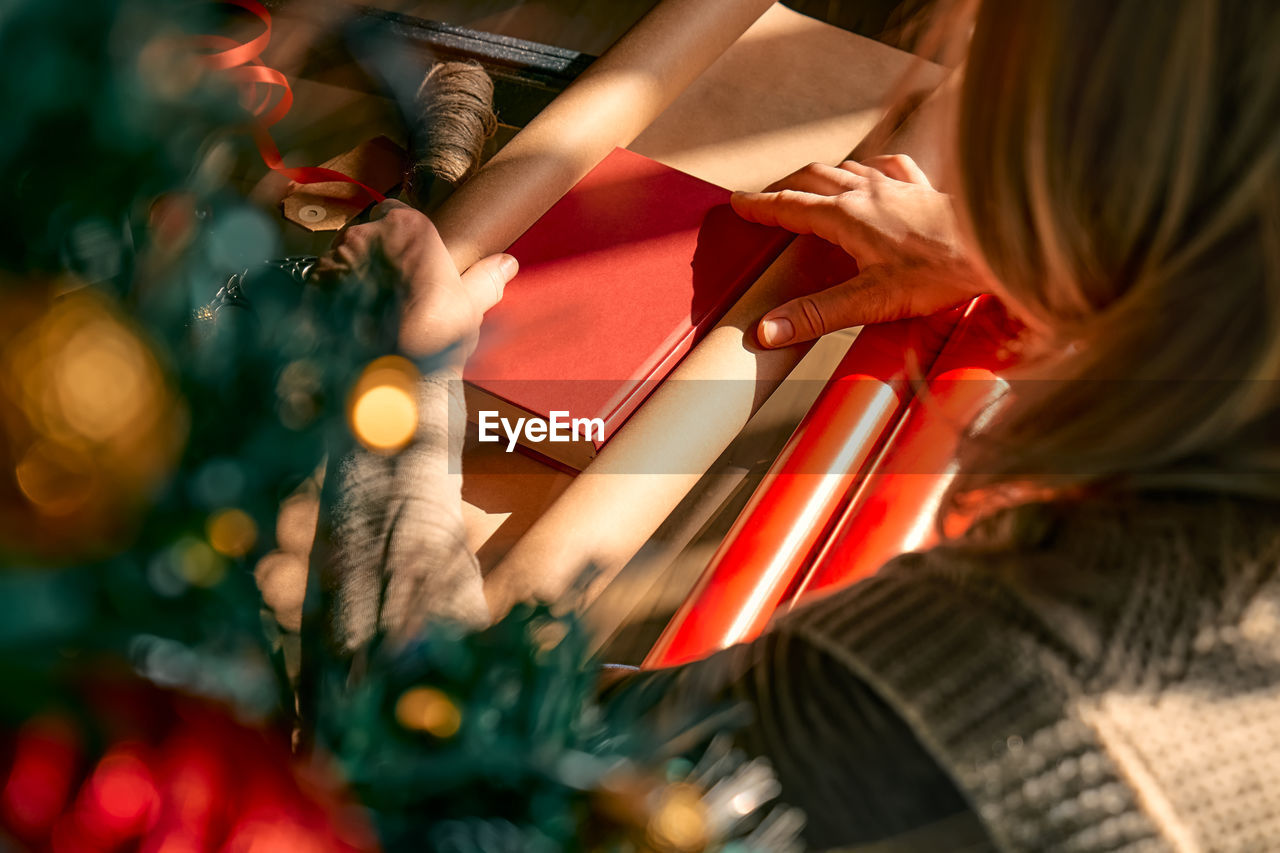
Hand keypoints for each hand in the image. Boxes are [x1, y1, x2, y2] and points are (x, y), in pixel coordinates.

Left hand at [313, 199, 516, 363]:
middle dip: (378, 254)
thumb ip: (485, 279)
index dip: (402, 235)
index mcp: (409, 227)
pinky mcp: (314, 282)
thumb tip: (507, 265)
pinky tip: (352, 317)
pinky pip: (325, 279)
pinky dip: (336, 293)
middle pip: (369, 233)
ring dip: (355, 273)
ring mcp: (336, 256)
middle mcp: (367, 233)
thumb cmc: (430, 336)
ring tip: (373, 307)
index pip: (397, 210)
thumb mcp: (468, 307)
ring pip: (345, 255)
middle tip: (394, 288)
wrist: (383, 373)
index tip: (410, 257)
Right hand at [731, 154, 990, 346]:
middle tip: (765, 198)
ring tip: (807, 187)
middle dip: (783, 187)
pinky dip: (868, 169)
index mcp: (845, 215)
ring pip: (846, 169)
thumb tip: (765, 331)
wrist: (994, 249)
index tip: (737, 203)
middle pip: (812, 177)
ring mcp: (896, 185)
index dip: (759, 205)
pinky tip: (871, 174)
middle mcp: (866, 192)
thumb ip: (815, 314)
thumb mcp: (868, 302)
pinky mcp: (923, 188)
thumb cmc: (936, 274)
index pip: (789, 205)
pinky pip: (888, 168)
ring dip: (820, 176)